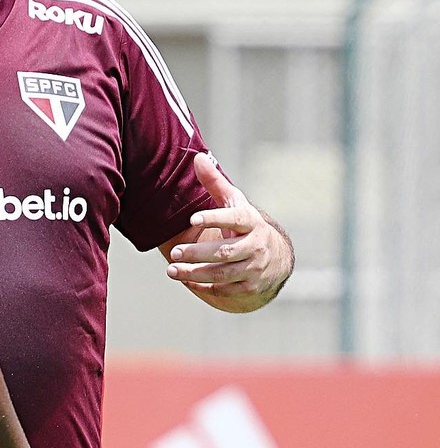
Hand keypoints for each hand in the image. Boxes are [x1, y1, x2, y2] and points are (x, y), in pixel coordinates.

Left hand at [165, 153, 293, 311]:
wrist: (275, 257)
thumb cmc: (245, 223)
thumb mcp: (234, 202)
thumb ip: (215, 182)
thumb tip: (198, 157)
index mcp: (251, 222)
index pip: (234, 219)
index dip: (214, 219)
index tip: (192, 219)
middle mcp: (256, 246)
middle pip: (225, 252)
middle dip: (198, 253)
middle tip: (174, 252)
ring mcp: (254, 269)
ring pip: (223, 274)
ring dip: (195, 273)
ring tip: (171, 270)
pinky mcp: (250, 287)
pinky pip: (225, 290)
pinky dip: (204, 288)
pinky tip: (186, 281)